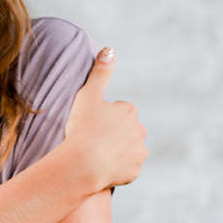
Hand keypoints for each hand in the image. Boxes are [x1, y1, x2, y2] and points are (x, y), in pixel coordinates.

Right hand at [64, 47, 147, 191]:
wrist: (83, 164)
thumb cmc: (83, 128)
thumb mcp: (88, 95)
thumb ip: (100, 73)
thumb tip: (109, 50)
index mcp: (129, 111)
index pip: (118, 112)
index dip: (102, 119)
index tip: (90, 125)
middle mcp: (140, 130)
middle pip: (125, 131)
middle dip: (112, 135)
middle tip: (92, 141)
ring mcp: (139, 152)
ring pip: (127, 150)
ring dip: (116, 152)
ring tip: (96, 156)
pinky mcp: (135, 172)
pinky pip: (126, 169)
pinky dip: (116, 169)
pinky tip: (102, 169)